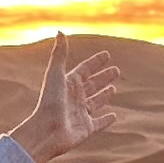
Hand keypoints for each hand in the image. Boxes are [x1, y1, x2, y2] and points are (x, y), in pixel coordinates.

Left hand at [9, 32, 122, 162]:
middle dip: (103, 77)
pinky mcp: (86, 129)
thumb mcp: (56, 74)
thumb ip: (60, 54)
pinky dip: (106, 120)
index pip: (84, 70)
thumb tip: (60, 31)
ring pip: (95, 102)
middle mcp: (74, 98)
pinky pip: (99, 123)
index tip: (107, 55)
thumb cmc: (50, 102)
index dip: (95, 62)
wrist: (46, 131)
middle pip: (92, 84)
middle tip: (116, 70)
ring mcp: (80, 114)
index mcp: (68, 84)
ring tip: (113, 88)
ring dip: (104, 95)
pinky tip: (114, 116)